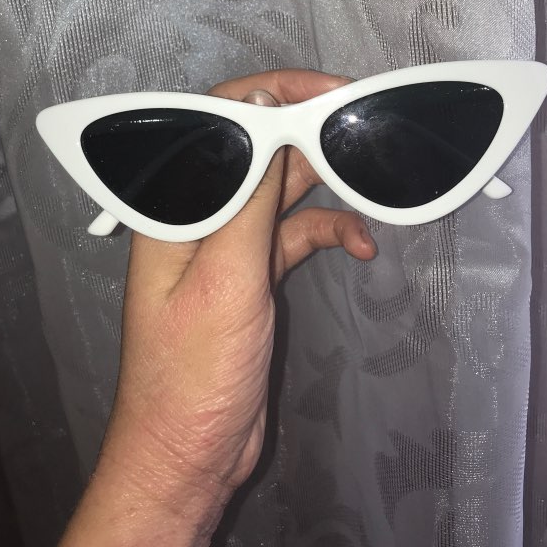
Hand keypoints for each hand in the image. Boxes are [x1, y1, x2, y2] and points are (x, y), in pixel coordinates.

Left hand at [98, 69, 376, 520]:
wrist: (189, 454)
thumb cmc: (194, 371)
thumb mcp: (226, 279)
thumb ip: (247, 197)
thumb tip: (263, 111)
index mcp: (176, 206)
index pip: (221, 122)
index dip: (274, 95)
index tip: (331, 92)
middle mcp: (200, 215)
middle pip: (255, 150)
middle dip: (308, 132)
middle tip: (363, 124)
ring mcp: (228, 245)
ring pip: (280, 189)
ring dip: (324, 183)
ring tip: (369, 174)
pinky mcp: (254, 275)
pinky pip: (295, 235)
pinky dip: (328, 232)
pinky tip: (359, 244)